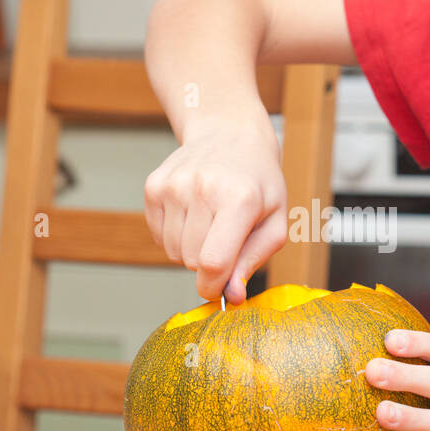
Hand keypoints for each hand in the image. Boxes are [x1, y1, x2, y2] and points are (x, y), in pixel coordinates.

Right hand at [143, 114, 285, 304]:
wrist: (230, 133)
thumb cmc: (258, 182)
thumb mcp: (274, 221)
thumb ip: (253, 261)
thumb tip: (231, 296)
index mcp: (239, 199)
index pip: (213, 262)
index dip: (213, 287)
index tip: (218, 290)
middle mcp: (203, 189)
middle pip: (191, 260)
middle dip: (207, 263)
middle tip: (224, 239)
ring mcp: (174, 185)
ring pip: (172, 251)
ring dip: (190, 249)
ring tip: (210, 222)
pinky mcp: (155, 185)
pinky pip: (158, 236)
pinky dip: (175, 235)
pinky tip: (193, 214)